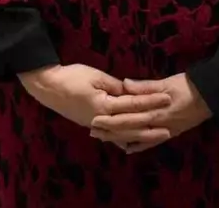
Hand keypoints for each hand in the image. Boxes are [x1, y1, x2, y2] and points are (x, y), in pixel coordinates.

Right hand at [18, 64, 173, 146]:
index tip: (167, 98)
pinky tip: (133, 144)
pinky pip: (111, 136)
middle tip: (170, 126)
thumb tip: (131, 92)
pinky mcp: (91, 125)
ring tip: (157, 137)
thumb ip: (115, 85)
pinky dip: (123, 139)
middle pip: (131, 124)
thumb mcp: (95, 75)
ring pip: (122, 134)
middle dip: (151, 125)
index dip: (151, 101)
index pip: (133, 104)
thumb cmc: (71, 76)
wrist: (48, 86)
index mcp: (103, 105)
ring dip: (141, 136)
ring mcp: (96, 125)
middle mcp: (101, 119)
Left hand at [90, 73, 211, 153]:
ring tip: (103, 137)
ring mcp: (163, 131)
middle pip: (129, 129)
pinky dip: (138, 146)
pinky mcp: (170, 133)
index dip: (110, 117)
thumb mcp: (166, 82)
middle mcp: (157, 124)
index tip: (94, 116)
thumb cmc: (188, 85)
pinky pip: (151, 143)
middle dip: (110, 130)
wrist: (210, 96)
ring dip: (119, 138)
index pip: (127, 115)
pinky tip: (127, 148)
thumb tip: (124, 84)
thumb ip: (145, 85)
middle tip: (92, 129)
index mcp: (154, 109)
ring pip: (137, 138)